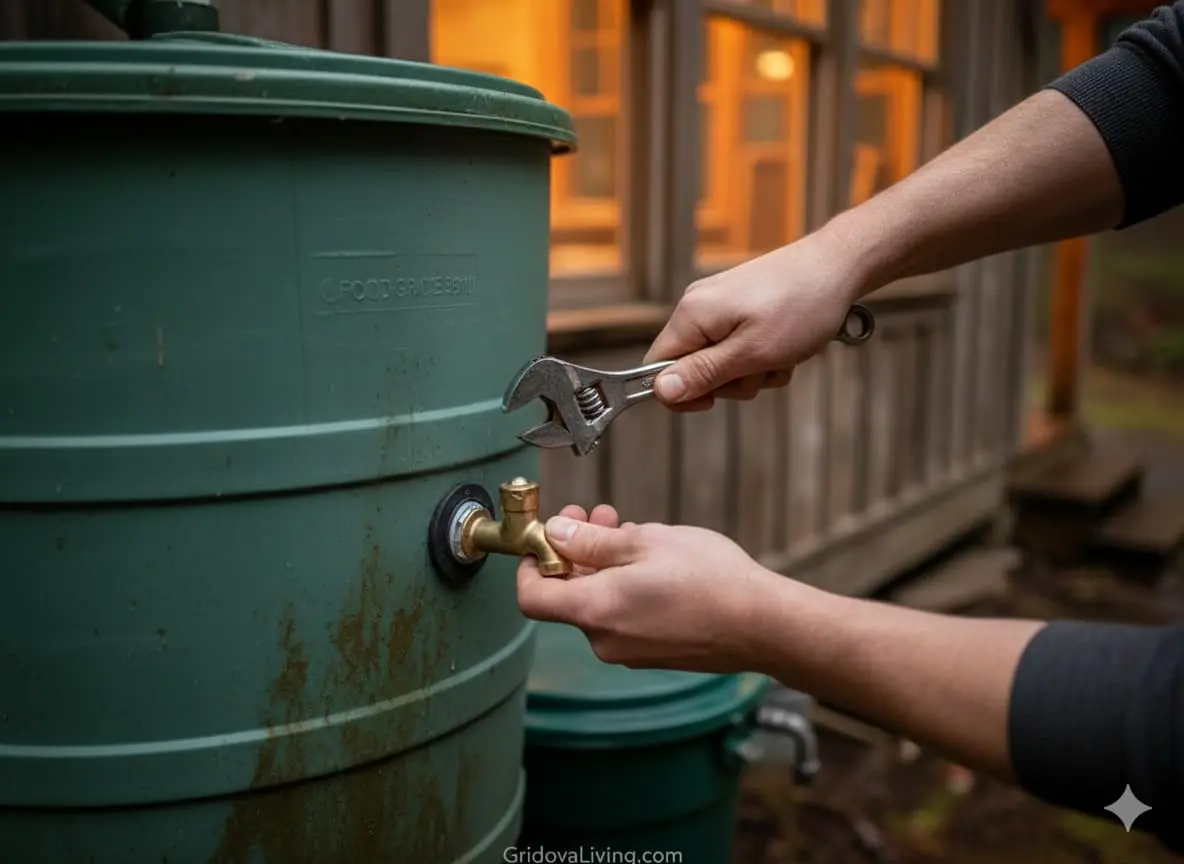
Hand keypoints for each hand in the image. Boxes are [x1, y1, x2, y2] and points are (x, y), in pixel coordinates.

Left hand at [516, 505, 778, 672]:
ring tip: (633, 531)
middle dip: (577, 551)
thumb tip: (554, 534)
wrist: (763, 625)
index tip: (546, 536)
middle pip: (568, 595)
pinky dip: (625, 586)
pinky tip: (653, 560)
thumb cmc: (710, 580)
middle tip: (599, 516)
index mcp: (596, 611)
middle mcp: (605, 640)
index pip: (531, 597)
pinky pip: (623, 616)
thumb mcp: (645, 543)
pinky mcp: (652, 653)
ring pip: (599, 602)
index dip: (530, 563)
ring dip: (605, 564)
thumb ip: (591, 542)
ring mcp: (630, 651)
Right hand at [643, 231, 866, 410]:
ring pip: (719, 361)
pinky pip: (738, 346)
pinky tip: (786, 348)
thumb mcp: (752, 353)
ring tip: (780, 357)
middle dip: (727, 382)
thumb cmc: (800, 307)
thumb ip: (703, 374)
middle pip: (690, 367)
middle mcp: (698, 306)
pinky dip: (762, 356)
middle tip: (761, 370)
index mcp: (692, 314)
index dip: (680, 392)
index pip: (656, 367)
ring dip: (751, 371)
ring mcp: (720, 304)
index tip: (713, 401)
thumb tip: (660, 392)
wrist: (839, 266)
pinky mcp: (740, 305)